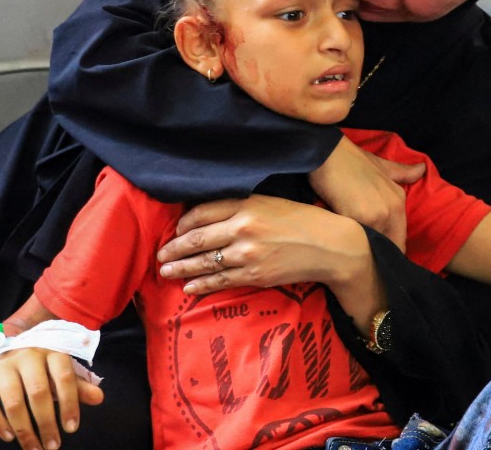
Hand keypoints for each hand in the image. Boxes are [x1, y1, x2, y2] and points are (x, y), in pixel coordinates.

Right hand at [0, 348, 103, 449]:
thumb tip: (99, 398)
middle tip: (53, 446)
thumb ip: (77, 385)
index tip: (72, 428)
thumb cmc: (40, 364)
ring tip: (34, 448)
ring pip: (13, 402)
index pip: (64, 378)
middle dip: (46, 424)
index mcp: (51, 352)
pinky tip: (9, 437)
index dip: (69, 404)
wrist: (5, 345)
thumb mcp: (60, 369)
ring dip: (24, 430)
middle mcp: (27, 355)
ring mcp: (3, 365)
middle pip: (38, 393)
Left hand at [156, 195, 371, 293]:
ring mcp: (248, 254)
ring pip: (204, 262)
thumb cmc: (301, 220)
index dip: (183, 223)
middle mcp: (243, 227)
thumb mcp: (270, 202)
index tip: (175, 230)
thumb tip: (207, 215)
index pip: (202, 212)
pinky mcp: (256, 275)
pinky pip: (221, 281)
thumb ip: (241, 206)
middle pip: (197, 238)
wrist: (330, 246)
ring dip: (181, 269)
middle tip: (160, 255)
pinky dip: (201, 285)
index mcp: (247, 204)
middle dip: (173, 249)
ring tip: (165, 272)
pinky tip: (189, 288)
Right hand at [308, 135, 424, 250]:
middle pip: (389, 246)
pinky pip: (358, 241)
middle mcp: (393, 210)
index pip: (400, 239)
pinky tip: (342, 243)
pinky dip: (351, 244)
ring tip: (351, 251)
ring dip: (364, 251)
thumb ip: (402, 173)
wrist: (327, 152)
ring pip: (373, 247)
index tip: (375, 250)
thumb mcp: (381, 165)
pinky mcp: (358, 219)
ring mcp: (377, 215)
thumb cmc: (350, 160)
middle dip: (377, 252)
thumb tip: (423, 169)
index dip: (387, 247)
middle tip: (362, 254)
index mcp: (398, 201)